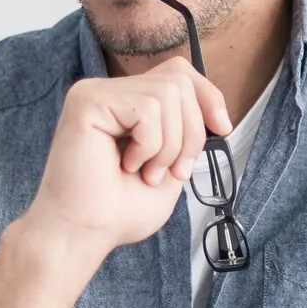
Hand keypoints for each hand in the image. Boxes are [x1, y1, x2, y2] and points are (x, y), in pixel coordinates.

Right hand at [0, 59, 230, 307]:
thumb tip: (214, 114)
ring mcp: (95, 92)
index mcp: (126, 103)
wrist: (83, 234)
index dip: (208, 96)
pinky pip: (146, 108)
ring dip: (169, 145)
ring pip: (166, 94)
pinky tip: (126, 165)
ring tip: (146, 172)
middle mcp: (108, 91)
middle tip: (172, 171)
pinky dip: (149, 144)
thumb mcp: (170, 166)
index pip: (178, 73)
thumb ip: (187, 133)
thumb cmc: (118, 210)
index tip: (222, 129)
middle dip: (190, 132)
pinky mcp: (87, 101)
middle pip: (178, 80)